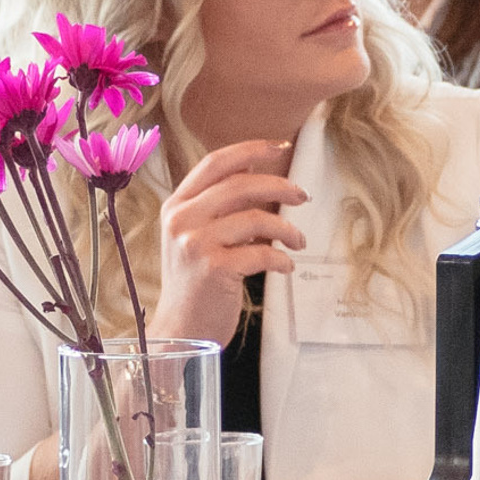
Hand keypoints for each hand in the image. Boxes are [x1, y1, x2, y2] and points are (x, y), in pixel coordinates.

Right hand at [156, 140, 306, 344]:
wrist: (180, 331)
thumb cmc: (195, 285)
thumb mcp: (195, 238)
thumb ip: (217, 209)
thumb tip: (263, 181)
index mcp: (176, 205)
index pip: (216, 163)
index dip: (251, 149)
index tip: (281, 147)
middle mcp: (181, 220)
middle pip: (240, 184)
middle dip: (280, 186)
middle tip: (303, 196)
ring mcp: (195, 244)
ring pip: (255, 218)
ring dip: (286, 229)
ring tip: (297, 242)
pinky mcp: (214, 269)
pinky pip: (261, 253)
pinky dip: (281, 259)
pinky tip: (285, 266)